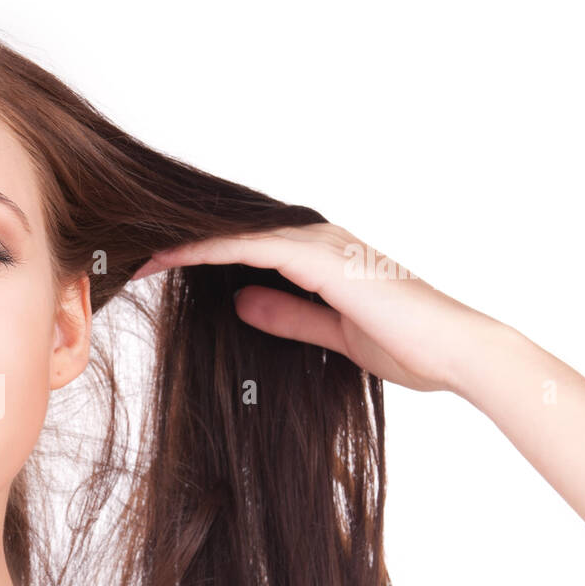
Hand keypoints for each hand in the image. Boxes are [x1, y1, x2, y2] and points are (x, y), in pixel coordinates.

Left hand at [131, 222, 505, 393]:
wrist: (455, 354)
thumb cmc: (407, 346)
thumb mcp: (329, 335)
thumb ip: (287, 315)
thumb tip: (241, 302)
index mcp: (319, 257)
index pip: (244, 249)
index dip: (197, 254)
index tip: (151, 265)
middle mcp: (316, 240)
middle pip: (232, 232)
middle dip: (181, 241)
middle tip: (128, 249)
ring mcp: (319, 244)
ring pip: (233, 232)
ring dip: (182, 240)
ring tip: (134, 250)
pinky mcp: (320, 257)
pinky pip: (248, 246)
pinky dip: (206, 248)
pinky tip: (169, 255)